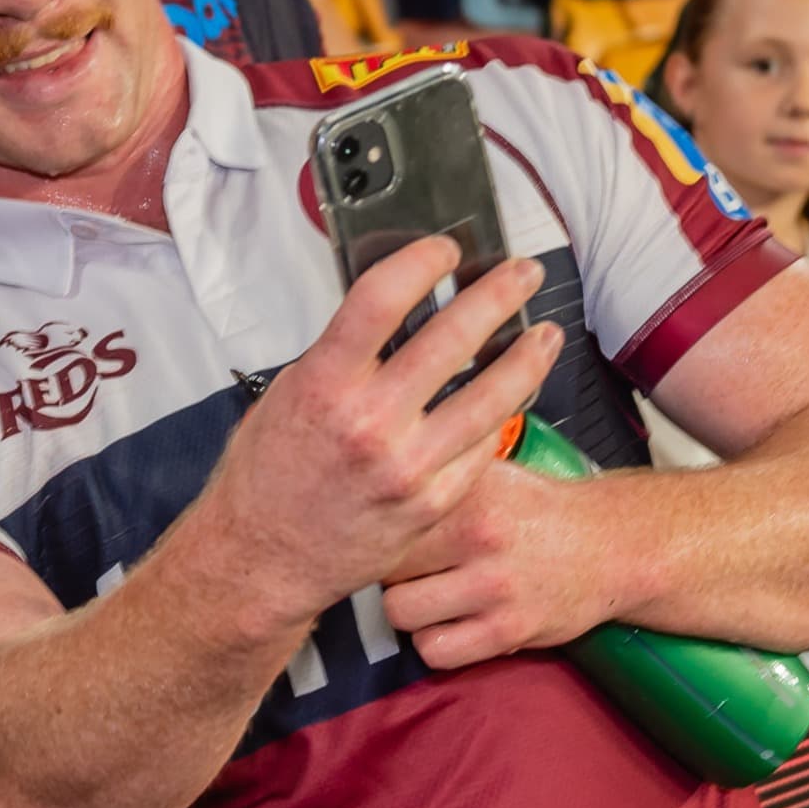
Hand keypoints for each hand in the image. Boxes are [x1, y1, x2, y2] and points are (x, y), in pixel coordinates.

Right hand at [204, 238, 562, 626]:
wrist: (263, 558)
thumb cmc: (266, 480)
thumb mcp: (287, 397)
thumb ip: (341, 357)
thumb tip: (391, 312)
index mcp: (323, 385)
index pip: (382, 298)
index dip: (422, 261)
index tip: (444, 249)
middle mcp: (369, 423)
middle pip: (453, 337)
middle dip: (497, 294)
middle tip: (521, 274)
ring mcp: (407, 466)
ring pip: (491, 395)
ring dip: (527, 356)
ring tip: (545, 334)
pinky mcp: (432, 501)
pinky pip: (483, 446)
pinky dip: (503, 415)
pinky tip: (515, 395)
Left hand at [380, 458, 619, 669]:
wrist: (609, 547)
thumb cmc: (535, 510)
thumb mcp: (486, 474)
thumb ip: (433, 475)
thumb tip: (371, 476)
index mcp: (468, 494)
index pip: (386, 517)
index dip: (377, 530)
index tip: (382, 536)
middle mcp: (480, 537)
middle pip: (385, 566)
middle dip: (388, 571)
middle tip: (408, 570)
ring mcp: (494, 588)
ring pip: (401, 612)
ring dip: (408, 610)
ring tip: (426, 596)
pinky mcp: (508, 632)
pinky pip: (436, 652)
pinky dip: (434, 644)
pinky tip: (448, 625)